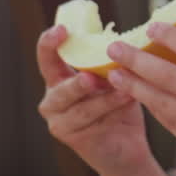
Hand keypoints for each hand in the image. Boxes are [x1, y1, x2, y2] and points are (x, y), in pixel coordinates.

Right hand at [36, 25, 150, 175]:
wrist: (126, 146)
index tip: (62, 29)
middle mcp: (53, 99)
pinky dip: (113, 110)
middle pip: (61, 89)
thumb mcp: (114, 80)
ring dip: (105, 98)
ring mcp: (59, 121)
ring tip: (125, 90)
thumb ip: (110, 66)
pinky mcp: (71, 137)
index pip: (48, 58)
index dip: (49, 43)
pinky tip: (128, 101)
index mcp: (59, 79)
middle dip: (78, 83)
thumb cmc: (119, 106)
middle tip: (92, 77)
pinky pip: (94, 121)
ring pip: (82, 108)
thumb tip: (125, 44)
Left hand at [101, 21, 175, 175]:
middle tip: (114, 49)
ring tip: (116, 75)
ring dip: (137, 87)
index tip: (151, 27)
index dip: (172, 37)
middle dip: (139, 61)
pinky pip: (173, 123)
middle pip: (172, 76)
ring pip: (164, 102)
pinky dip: (155, 108)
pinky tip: (141, 97)